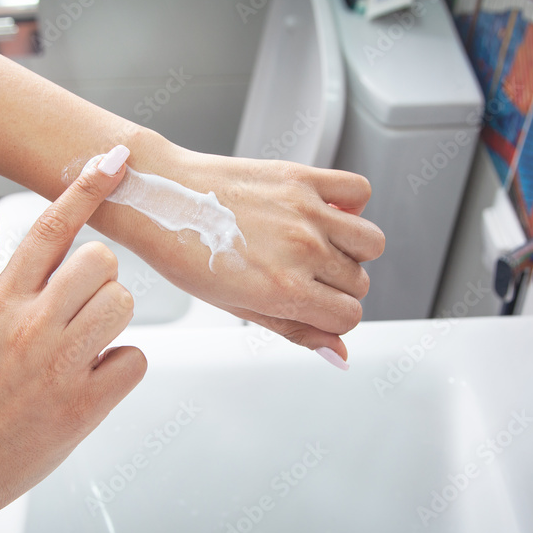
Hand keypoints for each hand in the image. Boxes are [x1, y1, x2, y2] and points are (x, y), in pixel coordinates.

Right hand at [0, 148, 146, 532]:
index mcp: (0, 301)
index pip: (51, 228)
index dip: (87, 186)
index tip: (116, 158)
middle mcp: (31, 326)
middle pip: (101, 261)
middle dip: (99, 276)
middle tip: (80, 303)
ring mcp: (60, 365)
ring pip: (121, 304)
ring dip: (111, 318)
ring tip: (84, 342)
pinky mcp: (84, 405)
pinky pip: (133, 360)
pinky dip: (121, 367)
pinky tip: (92, 379)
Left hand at [106, 144, 384, 362]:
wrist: (160, 199)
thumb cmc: (186, 253)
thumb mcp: (237, 307)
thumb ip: (295, 329)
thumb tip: (337, 354)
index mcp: (284, 288)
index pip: (348, 317)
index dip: (332, 318)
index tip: (314, 308)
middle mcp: (301, 249)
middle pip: (359, 283)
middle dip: (337, 287)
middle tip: (303, 276)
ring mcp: (305, 211)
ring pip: (372, 242)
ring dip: (352, 250)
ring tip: (319, 247)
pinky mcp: (301, 177)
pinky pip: (359, 189)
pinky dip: (351, 202)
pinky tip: (323, 212)